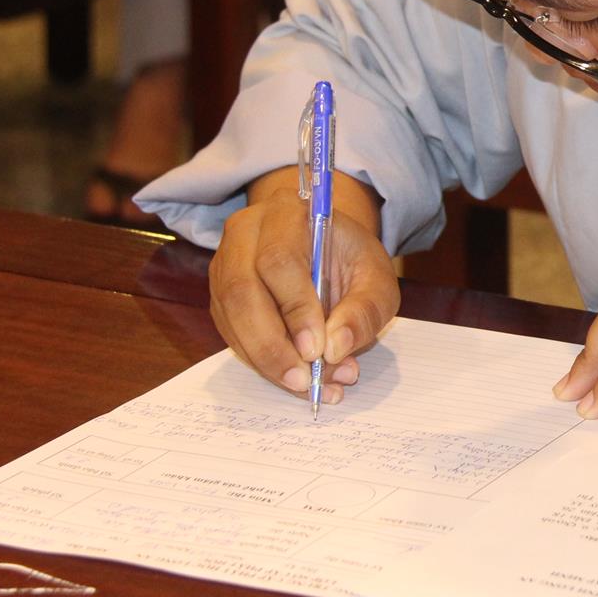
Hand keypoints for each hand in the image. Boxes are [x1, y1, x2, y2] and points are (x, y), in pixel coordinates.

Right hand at [209, 168, 398, 402]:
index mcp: (286, 211)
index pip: (279, 261)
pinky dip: (261, 363)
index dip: (296, 309)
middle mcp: (245, 232)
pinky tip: (293, 378)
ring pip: (232, 317)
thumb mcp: (377, 277)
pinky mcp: (221, 296)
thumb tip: (336, 348)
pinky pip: (231, 334)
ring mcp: (225, 263)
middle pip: (242, 291)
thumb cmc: (351, 259)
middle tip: (305, 380)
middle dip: (273, 345)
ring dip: (267, 360)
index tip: (317, 350)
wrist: (326, 248)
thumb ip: (365, 309)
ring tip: (307, 385)